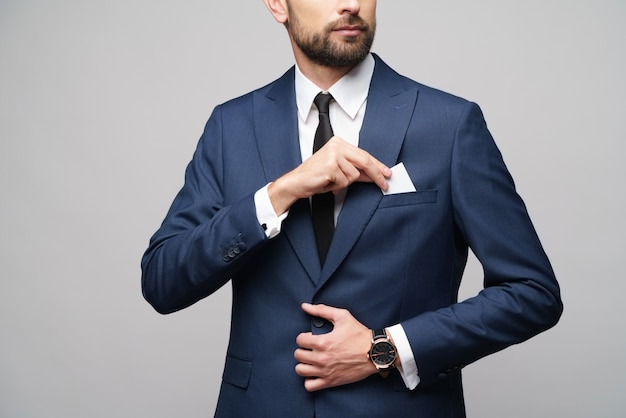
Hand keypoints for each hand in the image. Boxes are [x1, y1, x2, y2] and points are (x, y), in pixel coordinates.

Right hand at [269, 137, 390, 214]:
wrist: (296, 182)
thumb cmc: (315, 177)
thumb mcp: (339, 171)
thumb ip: (356, 171)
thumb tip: (374, 175)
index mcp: (338, 143)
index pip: (364, 154)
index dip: (377, 165)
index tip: (387, 173)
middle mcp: (336, 145)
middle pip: (364, 160)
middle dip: (376, 174)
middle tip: (384, 184)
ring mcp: (333, 155)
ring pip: (354, 175)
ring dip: (344, 183)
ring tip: (331, 182)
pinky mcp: (330, 166)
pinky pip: (344, 182)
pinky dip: (336, 187)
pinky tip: (327, 183)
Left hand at [294, 303, 376, 391]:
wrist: (375, 352)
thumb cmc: (359, 334)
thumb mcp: (342, 316)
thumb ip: (322, 310)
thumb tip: (305, 306)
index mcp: (322, 342)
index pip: (299, 340)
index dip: (304, 337)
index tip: (311, 338)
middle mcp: (321, 358)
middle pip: (298, 355)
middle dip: (303, 349)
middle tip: (311, 348)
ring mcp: (325, 371)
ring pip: (300, 370)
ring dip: (304, 364)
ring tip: (311, 360)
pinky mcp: (331, 382)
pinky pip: (310, 386)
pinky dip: (309, 380)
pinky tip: (315, 373)